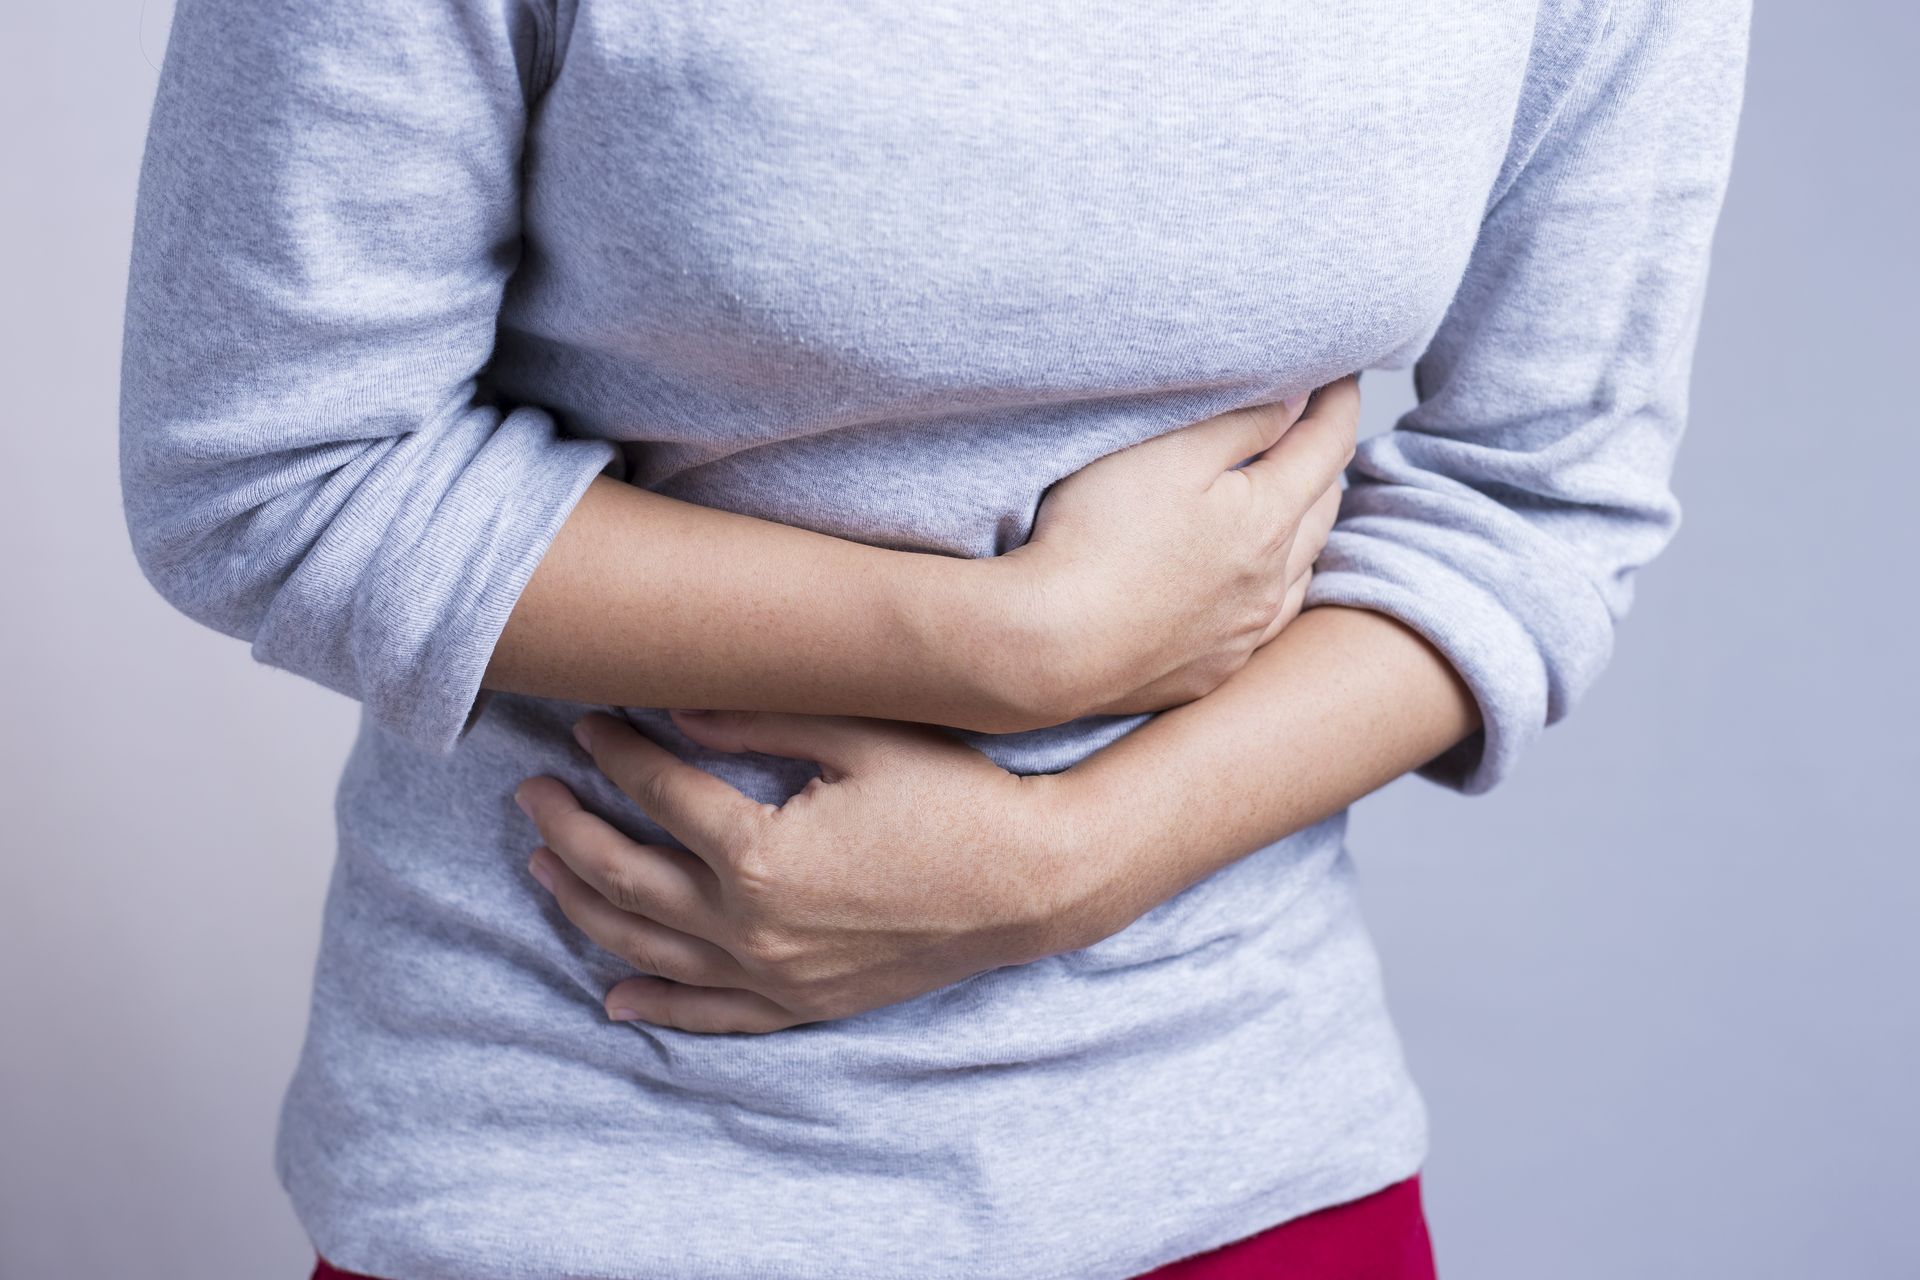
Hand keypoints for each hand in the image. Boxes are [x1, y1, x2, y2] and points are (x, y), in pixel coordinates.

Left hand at [512, 709, 1100, 1033]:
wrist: (1034, 882)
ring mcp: (774, 976)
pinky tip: (616, 994)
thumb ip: (759, 722)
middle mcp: (751, 927)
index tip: (587, 724)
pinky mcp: (805, 1005)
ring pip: (648, 949)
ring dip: (585, 909)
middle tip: (531, 795)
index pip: (658, 794)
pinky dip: (657, 1005)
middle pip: (625, 878)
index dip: (614, 754)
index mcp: (758, 854)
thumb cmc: (956, 797)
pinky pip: (711, 1016)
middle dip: (568, 830)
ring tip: (543, 872)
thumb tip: (674, 711)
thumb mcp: (860, 738)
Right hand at [1003, 375, 1355, 721]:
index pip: (1327, 445)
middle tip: (1313, 432)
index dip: (1338, 401)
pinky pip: (1261, 625)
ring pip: (1298, 574)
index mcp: (1266, 520)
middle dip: (1323, 466)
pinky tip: (1250, 587)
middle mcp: (1270, 583)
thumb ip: (1241, 421)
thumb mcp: (1168, 454)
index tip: (1340, 374)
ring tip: (1288, 507)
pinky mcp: (1208, 673)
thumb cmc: (1096, 538)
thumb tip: (1295, 399)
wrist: (1046, 647)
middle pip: (1322, 511)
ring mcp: (1241, 635)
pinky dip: (1268, 592)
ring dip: (1301, 535)